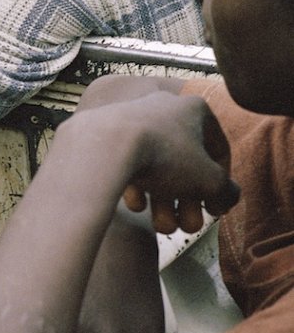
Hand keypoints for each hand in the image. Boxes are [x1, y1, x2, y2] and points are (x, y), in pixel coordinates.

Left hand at [84, 92, 238, 233]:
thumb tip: (225, 196)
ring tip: (162, 225)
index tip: (215, 209)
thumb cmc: (166, 156)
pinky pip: (131, 162)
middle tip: (187, 225)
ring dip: (164, 202)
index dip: (221, 184)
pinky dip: (137, 186)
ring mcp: (135, 118)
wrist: (106, 144)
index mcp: (194, 109)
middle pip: (185, 164)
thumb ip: (227, 191)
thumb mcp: (210, 181)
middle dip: (188, 201)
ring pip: (158, 167)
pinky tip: (137, 205)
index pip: (218, 151)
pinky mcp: (110, 132)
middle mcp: (165, 107)